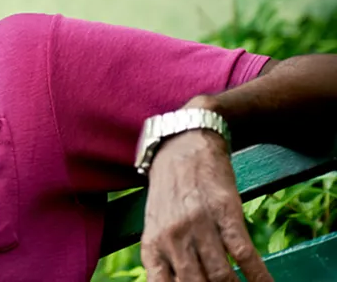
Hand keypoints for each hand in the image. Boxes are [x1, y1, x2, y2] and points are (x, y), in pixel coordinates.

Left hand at [140, 114, 272, 281]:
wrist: (184, 142)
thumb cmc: (168, 187)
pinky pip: (244, 254)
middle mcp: (173, 237)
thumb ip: (162, 254)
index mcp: (152, 242)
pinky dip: (257, 276)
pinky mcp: (225, 213)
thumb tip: (172, 281)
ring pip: (221, 276)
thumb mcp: (154, 221)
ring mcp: (199, 225)